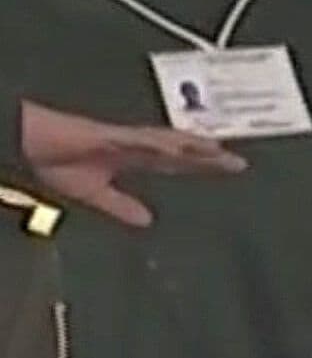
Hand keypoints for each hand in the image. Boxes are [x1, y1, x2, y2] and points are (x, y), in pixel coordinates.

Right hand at [19, 100, 244, 227]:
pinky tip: (176, 147)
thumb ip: (122, 206)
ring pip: (165, 141)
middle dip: (208, 156)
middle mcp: (134, 146)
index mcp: (133, 158)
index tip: (231, 168)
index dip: (204, 166)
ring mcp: (122, 139)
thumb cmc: (54, 161)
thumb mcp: (95, 193)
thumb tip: (147, 221)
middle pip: (180, 150)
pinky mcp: (105, 136)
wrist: (26, 144)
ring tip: (217, 151)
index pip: (177, 163)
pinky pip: (135, 139)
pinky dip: (156, 143)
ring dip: (190, 146)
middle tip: (239, 162)